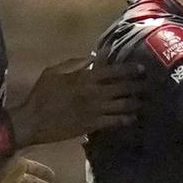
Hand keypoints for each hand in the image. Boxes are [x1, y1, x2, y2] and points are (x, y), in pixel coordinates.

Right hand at [10, 56, 143, 146]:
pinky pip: (116, 121)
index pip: (113, 71)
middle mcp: (94, 93)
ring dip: (136, 103)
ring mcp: (96, 110)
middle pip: (123, 88)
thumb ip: (74, 63)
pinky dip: (126, 119)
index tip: (141, 68)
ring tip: (144, 101)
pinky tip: (133, 117)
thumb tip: (93, 57)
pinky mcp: (94, 125)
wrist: (34, 121)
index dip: (130, 69)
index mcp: (85, 78)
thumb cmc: (42, 94)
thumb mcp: (54, 72)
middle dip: (138, 86)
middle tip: (149, 84)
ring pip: (123, 105)